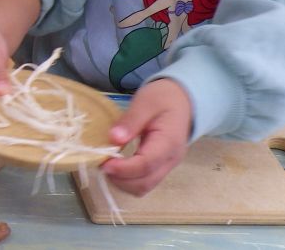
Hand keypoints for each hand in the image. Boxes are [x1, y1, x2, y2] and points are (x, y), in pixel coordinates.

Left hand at [102, 78, 191, 195]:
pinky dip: (128, 179)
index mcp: (168, 143)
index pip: (145, 164)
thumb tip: (114, 139)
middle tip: (102, 162)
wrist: (182, 100)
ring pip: (144, 187)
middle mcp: (170, 160)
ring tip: (108, 164)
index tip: (104, 163)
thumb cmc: (163, 98)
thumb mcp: (145, 102)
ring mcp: (167, 166)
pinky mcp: (161, 167)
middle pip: (145, 182)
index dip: (123, 168)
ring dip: (123, 182)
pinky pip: (144, 182)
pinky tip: (117, 165)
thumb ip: (131, 120)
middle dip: (120, 178)